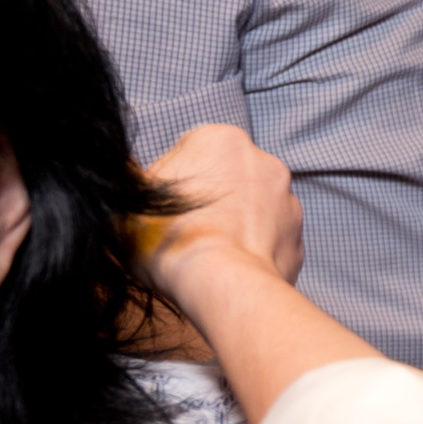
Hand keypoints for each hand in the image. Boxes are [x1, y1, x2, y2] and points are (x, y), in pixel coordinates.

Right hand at [135, 124, 302, 299]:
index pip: (190, 151)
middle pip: (226, 177)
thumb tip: (125, 166)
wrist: (223, 284)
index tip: (163, 207)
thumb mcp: (128, 200)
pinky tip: (231, 264)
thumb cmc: (169, 238)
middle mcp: (264, 160)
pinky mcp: (298, 236)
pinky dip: (253, 249)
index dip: (171, 180)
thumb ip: (129, 174)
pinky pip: (270, 238)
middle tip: (183, 230)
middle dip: (208, 198)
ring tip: (208, 250)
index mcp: (222, 139)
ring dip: (234, 222)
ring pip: (252, 207)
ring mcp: (288, 199)